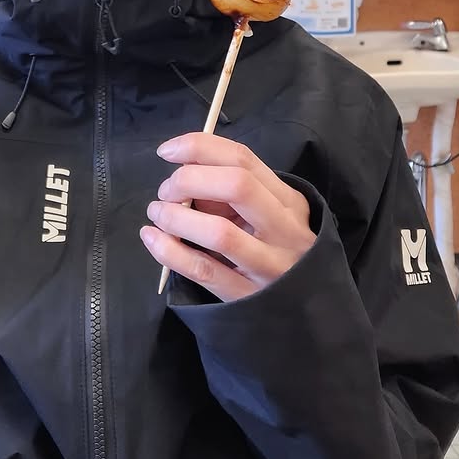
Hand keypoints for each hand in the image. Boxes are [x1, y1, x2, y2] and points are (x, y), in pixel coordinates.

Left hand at [140, 133, 314, 301]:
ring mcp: (270, 266)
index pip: (243, 159)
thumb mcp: (267, 214)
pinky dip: (170, 252)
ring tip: (157, 213)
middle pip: (236, 185)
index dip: (198, 148)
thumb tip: (185, 173)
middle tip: (165, 190)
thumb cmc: (275, 250)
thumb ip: (232, 192)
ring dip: (176, 217)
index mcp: (288, 200)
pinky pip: (204, 271)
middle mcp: (285, 230)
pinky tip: (152, 238)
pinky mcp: (248, 298)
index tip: (167, 152)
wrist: (305, 310)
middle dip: (189, 179)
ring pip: (219, 232)